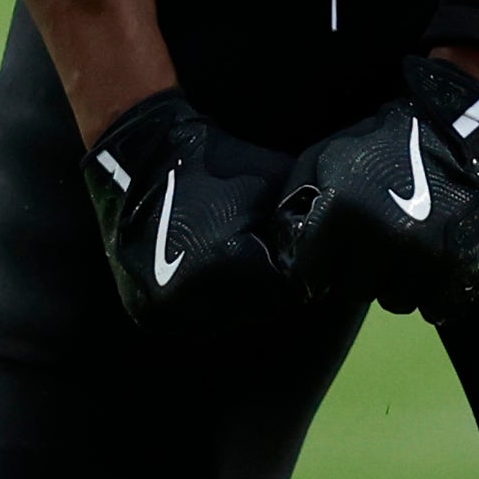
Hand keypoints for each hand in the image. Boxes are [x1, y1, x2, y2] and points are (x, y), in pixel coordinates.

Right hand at [81, 89, 300, 331]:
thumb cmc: (222, 165)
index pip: (284, 289)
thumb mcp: (277, 183)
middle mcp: (189, 297)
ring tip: (234, 259)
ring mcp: (162, 309)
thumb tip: (333, 244)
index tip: (290, 249)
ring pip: (224, 319)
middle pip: (254, 308)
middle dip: (266, 286)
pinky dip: (207, 302)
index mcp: (224, 264)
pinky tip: (209, 270)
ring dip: (237, 298)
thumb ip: (303, 218)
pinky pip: (194, 320)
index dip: (294, 269)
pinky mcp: (145, 313)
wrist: (145, 159)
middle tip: (263, 253)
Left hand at [278, 54, 478, 320]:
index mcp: (341, 216)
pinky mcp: (462, 265)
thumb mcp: (322, 158)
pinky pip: (437, 307)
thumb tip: (284, 252)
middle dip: (359, 272)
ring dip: (396, 282)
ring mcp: (426, 257)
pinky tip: (433, 262)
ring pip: (396, 301)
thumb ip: (294, 204)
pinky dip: (434, 291)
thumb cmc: (380, 144)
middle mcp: (381, 242)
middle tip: (372, 245)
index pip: (310, 278)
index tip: (334, 252)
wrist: (458, 126)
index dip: (320, 265)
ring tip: (403, 249)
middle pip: (354, 291)